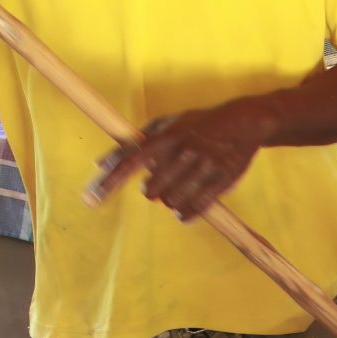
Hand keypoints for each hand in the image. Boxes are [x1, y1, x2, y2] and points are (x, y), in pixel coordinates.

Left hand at [87, 101, 274, 219]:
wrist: (244, 122)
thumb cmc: (198, 124)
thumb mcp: (166, 124)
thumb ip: (133, 143)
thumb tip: (98, 163)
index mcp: (167, 134)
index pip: (131, 160)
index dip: (110, 180)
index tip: (91, 199)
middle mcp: (185, 149)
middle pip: (153, 189)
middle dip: (152, 191)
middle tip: (159, 186)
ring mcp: (206, 164)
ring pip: (174, 201)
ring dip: (170, 202)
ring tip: (177, 192)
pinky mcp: (224, 178)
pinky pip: (197, 208)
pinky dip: (185, 215)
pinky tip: (183, 213)